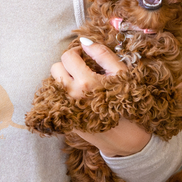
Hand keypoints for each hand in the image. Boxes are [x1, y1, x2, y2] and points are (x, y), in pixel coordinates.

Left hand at [52, 39, 150, 156]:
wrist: (127, 140)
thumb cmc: (128, 103)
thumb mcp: (122, 75)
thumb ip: (102, 54)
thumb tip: (84, 41)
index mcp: (87, 82)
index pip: (68, 56)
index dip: (76, 52)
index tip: (85, 56)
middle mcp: (72, 95)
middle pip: (55, 68)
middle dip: (67, 65)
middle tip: (82, 69)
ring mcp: (67, 108)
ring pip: (53, 83)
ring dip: (64, 79)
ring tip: (80, 82)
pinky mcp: (65, 118)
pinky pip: (56, 97)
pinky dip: (64, 93)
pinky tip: (79, 96)